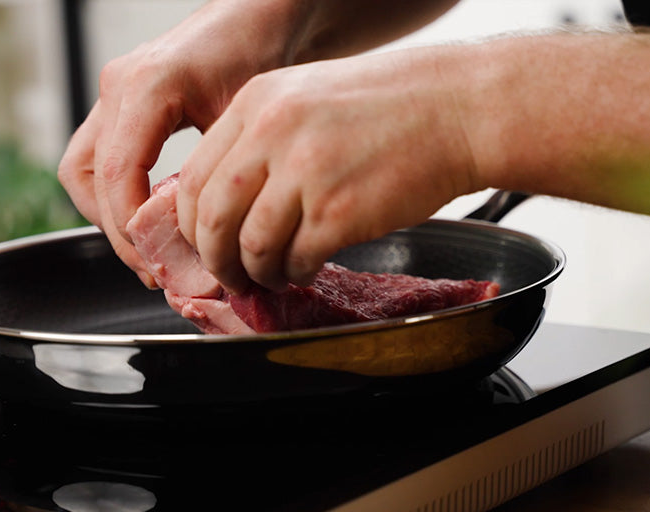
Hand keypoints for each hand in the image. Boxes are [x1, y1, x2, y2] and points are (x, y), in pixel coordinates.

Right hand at [57, 1, 296, 285]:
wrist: (263, 13)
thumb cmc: (263, 53)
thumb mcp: (245, 118)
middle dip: (115, 230)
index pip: (117, 175)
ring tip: (150, 252)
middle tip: (152, 268)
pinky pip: (100, 158)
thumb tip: (206, 246)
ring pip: (84, 170)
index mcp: (146, 87)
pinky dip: (118, 196)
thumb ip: (214, 176)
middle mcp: (119, 87)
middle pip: (87, 177)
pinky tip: (154, 221)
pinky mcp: (122, 104)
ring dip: (109, 216)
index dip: (131, 230)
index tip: (158, 263)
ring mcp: (115, 93)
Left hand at [176, 48, 481, 292]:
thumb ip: (260, 141)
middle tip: (230, 274)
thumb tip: (225, 203)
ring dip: (257, 272)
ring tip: (274, 275)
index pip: (193, 178)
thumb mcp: (306, 98)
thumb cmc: (389, 107)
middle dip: (215, 258)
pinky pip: (297, 259)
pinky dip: (296, 272)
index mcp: (256, 103)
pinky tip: (308, 267)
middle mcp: (272, 133)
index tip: (204, 242)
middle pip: (211, 216)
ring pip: (250, 246)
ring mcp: (305, 172)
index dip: (192, 224)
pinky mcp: (339, 211)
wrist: (457, 109)